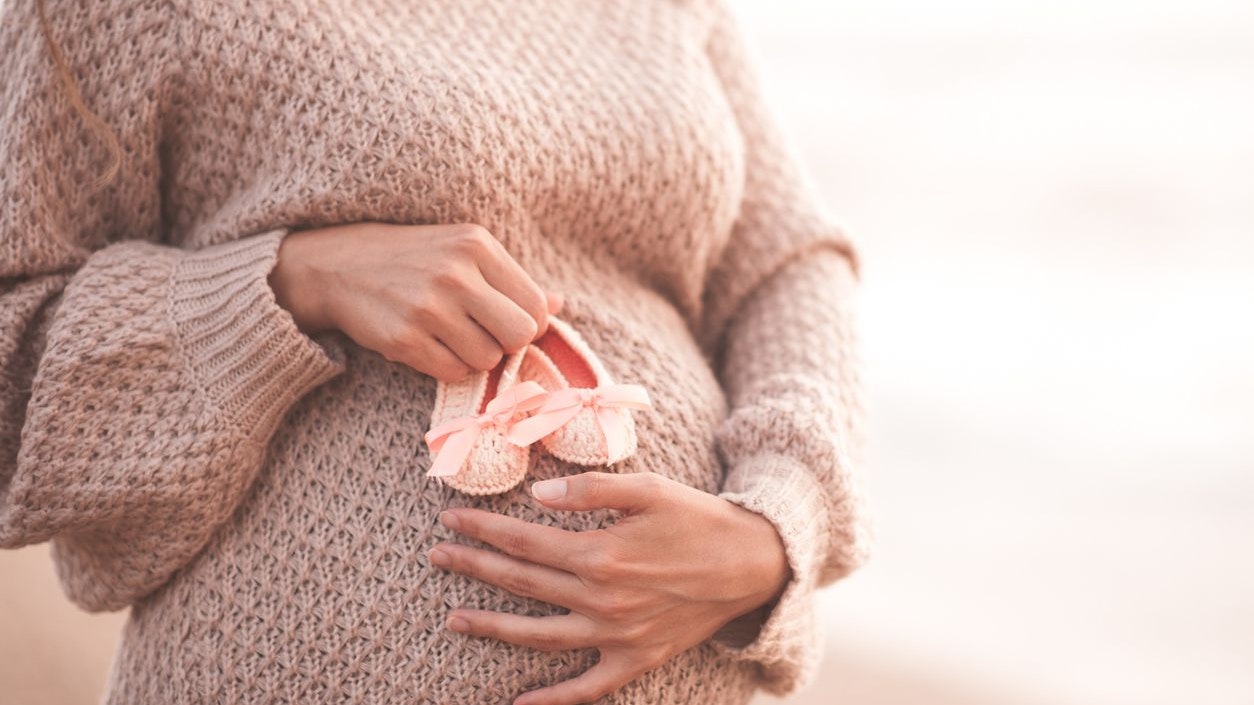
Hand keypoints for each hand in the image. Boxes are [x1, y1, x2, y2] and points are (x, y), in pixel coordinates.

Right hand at [267, 221, 563, 381]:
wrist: (338, 266)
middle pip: (520, 335)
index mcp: (476, 245)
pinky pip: (453, 372)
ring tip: (450, 336)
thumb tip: (558, 305)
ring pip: (488, 359)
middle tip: (484, 335)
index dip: (528, 323)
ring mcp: (428, 307)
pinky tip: (430, 345)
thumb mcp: (462, 251)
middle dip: (507, 344)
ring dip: (475, 356)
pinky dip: (448, 367)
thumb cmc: (413, 259)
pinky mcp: (404, 339)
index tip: (506, 322)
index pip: (535, 305)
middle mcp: (455, 273)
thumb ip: (511, 279)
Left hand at [428, 471, 791, 704]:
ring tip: (453, 618)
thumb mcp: (648, 488)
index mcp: (600, 554)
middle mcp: (601, 600)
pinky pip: (586, 688)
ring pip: (539, 635)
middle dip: (474, 567)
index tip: (450, 519)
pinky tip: (518, 704)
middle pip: (522, 583)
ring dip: (492, 625)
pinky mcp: (635, 660)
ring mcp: (616, 636)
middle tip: (437, 555)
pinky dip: (552, 701)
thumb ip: (590, 490)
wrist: (751, 563)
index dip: (483, 529)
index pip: (523, 541)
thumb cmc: (697, 519)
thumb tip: (537, 496)